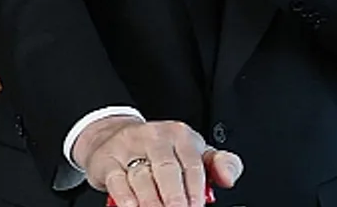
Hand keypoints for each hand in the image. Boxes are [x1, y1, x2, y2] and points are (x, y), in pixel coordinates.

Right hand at [73, 116, 241, 206]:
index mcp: (181, 135)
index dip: (196, 191)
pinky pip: (118, 182)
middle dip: (175, 198)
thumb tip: (228, 178)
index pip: (193, 164)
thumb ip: (219, 164)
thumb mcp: (193, 152)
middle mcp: (155, 137)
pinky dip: (127, 200)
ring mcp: (129, 147)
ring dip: (152, 203)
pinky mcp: (108, 160)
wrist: (114, 135)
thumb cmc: (161, 150)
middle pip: (167, 170)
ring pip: (142, 178)